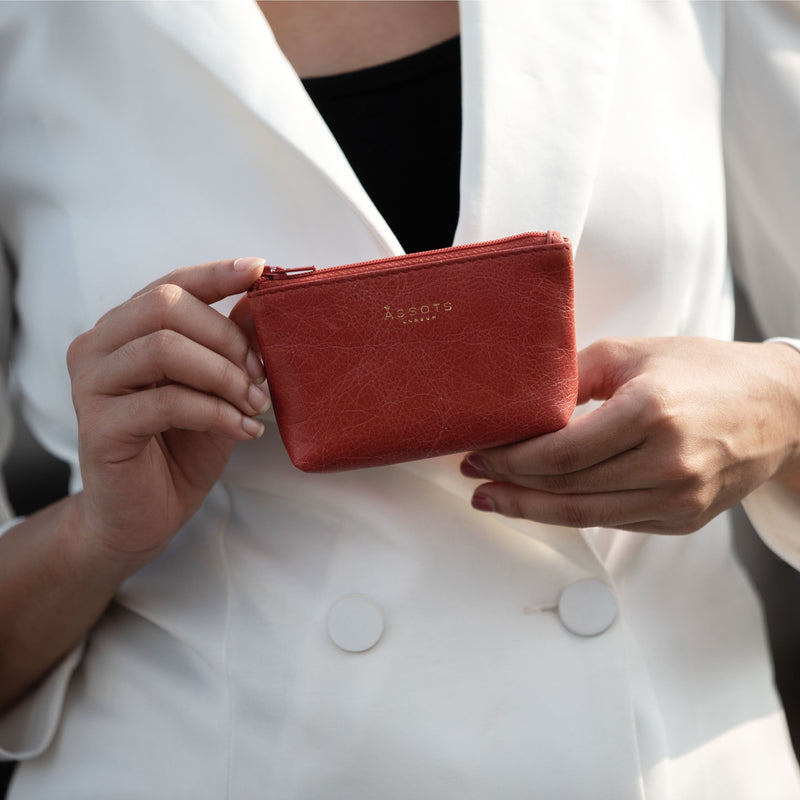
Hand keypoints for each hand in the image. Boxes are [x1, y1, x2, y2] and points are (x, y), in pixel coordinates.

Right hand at [67, 257, 269, 568]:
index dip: (217, 274)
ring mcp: (91, 384)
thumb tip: (260, 306)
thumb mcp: (217, 389)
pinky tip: (246, 430)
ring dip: (224, 374)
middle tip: (262, 373)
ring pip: (164, 348)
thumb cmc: (183, 447)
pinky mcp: (98, 426)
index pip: (171, 285)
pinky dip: (217, 412)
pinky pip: (167, 401)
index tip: (262, 270)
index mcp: (126, 330)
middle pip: (165, 307)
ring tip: (257, 404)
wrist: (147, 514)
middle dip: (226, 336)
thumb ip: (229, 348)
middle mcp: (100, 347)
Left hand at [461, 337, 799, 533]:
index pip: (559, 453)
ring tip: (495, 499)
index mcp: (650, 412)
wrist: (777, 407)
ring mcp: (679, 498)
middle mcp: (667, 462)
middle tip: (476, 478)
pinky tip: (544, 503)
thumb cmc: (704, 371)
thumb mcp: (633, 354)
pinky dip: (572, 514)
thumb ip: (572, 376)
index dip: (510, 459)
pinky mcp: (684, 518)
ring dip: (531, 511)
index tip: (480, 452)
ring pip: (585, 515)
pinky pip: (613, 522)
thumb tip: (521, 404)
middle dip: (510, 486)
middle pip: (565, 489)